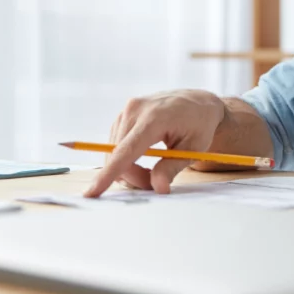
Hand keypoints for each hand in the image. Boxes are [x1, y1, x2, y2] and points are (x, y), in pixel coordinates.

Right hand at [84, 89, 225, 197]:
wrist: (198, 102)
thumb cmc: (200, 124)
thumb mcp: (194, 148)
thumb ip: (172, 168)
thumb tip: (158, 188)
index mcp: (154, 118)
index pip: (125, 151)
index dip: (109, 173)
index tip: (92, 192)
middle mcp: (135, 110)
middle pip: (118, 157)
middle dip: (133, 176)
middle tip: (156, 183)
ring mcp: (127, 110)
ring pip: (114, 153)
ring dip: (129, 168)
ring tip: (155, 168)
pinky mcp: (123, 115)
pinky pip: (116, 145)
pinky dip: (126, 158)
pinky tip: (145, 156)